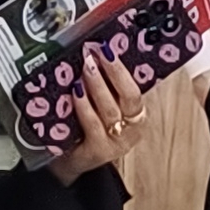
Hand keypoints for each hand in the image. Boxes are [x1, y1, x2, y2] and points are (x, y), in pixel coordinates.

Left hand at [58, 46, 147, 184]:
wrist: (71, 160)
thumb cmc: (88, 128)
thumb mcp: (103, 106)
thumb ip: (107, 87)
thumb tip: (97, 53)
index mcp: (137, 114)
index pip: (137, 88)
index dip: (123, 69)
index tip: (110, 49)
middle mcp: (132, 129)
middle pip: (130, 97)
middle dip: (114, 72)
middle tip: (98, 53)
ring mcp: (117, 142)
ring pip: (110, 109)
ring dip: (97, 85)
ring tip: (86, 67)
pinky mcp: (99, 151)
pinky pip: (93, 124)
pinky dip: (84, 106)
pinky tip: (76, 92)